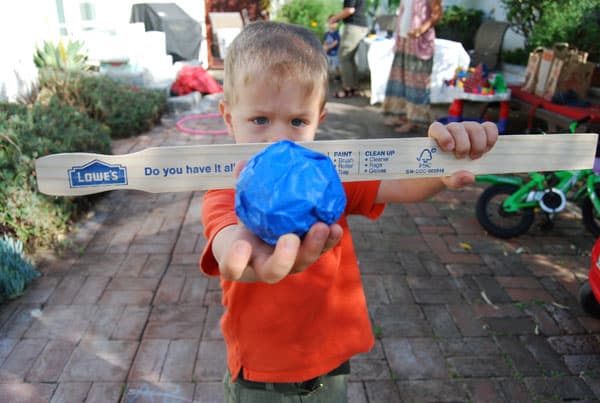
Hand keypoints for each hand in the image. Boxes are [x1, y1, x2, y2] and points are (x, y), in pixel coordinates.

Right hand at [211, 160, 343, 283]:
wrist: (263, 240)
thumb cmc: (247, 224)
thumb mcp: (242, 206)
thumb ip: (242, 187)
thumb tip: (242, 163)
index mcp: (242, 258)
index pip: (232, 267)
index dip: (236, 260)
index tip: (242, 244)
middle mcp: (266, 267)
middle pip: (273, 272)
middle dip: (283, 258)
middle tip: (290, 238)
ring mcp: (289, 265)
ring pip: (301, 263)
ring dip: (313, 247)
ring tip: (321, 226)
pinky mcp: (307, 256)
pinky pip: (320, 251)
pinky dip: (328, 241)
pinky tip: (335, 227)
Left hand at [428, 121, 497, 188]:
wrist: (456, 168)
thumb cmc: (448, 171)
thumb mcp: (449, 179)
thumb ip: (455, 180)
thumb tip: (470, 177)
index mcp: (437, 137)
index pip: (437, 128)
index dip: (443, 136)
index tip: (449, 149)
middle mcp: (452, 129)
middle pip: (458, 128)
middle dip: (463, 145)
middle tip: (463, 158)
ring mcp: (467, 128)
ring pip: (475, 127)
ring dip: (478, 144)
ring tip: (475, 157)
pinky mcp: (481, 129)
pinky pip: (490, 127)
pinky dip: (491, 138)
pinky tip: (487, 150)